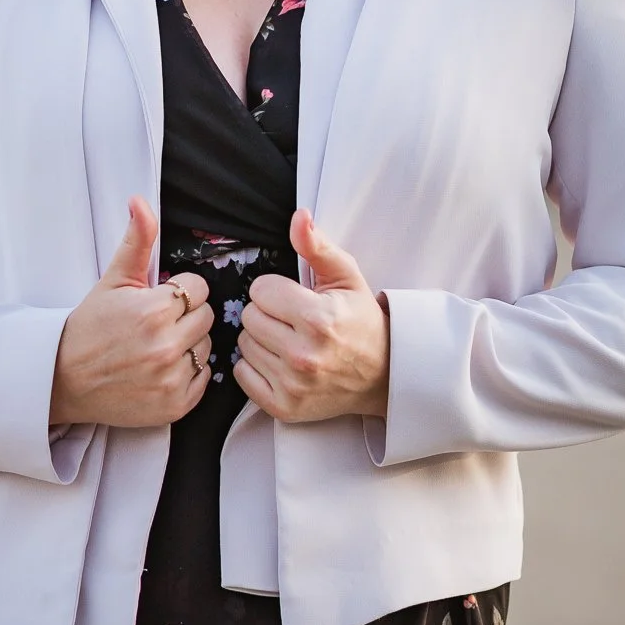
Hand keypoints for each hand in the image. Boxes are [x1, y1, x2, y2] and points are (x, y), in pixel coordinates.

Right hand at [50, 197, 213, 427]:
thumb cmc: (90, 327)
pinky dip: (188, 374)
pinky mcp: (175, 406)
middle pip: (206, 317)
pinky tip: (161, 369)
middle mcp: (166, 346)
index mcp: (154, 310)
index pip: (198, 288)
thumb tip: (140, 201)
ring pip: (207, 347)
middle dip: (185, 316)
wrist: (63, 379)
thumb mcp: (112, 280)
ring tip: (156, 347)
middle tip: (156, 325)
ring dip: (189, 345)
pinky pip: (205, 378)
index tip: (156, 301)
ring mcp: (171, 379)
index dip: (178, 292)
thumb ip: (136, 241)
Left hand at [233, 209, 389, 423]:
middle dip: (267, 313)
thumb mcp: (346, 277)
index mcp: (318, 319)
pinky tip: (279, 362)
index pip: (260, 290)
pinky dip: (255, 367)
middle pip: (249, 316)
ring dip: (261, 339)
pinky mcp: (283, 407)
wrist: (382, 375)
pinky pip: (241, 375)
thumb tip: (298, 216)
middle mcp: (303, 355)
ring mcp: (292, 385)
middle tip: (292, 320)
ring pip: (244, 344)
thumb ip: (317, 246)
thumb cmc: (361, 321)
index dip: (276, 290)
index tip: (294, 298)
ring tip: (289, 340)